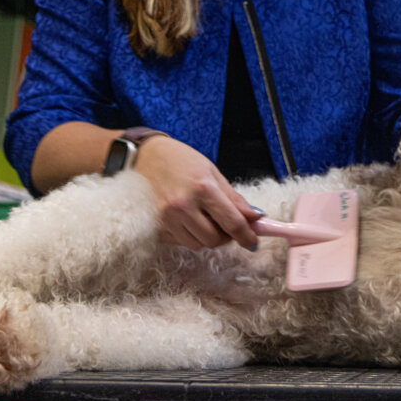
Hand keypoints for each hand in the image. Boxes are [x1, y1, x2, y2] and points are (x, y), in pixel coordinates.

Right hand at [133, 135, 261, 250]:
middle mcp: (183, 206)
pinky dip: (189, 236)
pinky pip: (180, 242)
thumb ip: (233, 198)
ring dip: (207, 237)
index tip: (252, 240)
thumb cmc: (180, 160)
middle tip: (226, 224)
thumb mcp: (211, 171)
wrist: (144, 156)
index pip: (232, 222)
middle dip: (225, 236)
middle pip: (214, 239)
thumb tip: (256, 217)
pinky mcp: (155, 225)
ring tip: (205, 218)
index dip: (246, 235)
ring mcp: (166, 218)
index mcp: (202, 188)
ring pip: (197, 245)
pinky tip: (188, 219)